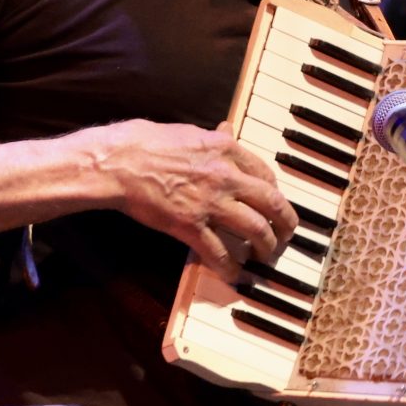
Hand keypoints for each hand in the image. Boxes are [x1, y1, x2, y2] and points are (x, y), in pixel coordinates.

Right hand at [91, 120, 298, 272]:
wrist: (119, 163)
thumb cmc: (146, 143)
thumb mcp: (188, 132)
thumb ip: (213, 137)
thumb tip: (226, 130)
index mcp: (226, 150)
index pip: (266, 174)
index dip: (275, 193)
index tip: (274, 203)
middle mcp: (226, 176)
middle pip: (272, 204)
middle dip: (286, 224)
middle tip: (286, 235)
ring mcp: (210, 203)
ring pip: (256, 230)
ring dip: (266, 247)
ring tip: (265, 255)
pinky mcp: (191, 226)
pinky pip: (219, 253)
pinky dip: (231, 268)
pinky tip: (234, 275)